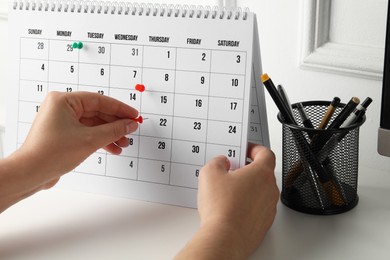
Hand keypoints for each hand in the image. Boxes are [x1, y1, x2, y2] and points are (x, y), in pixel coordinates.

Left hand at [0, 91, 138, 211]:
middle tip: (130, 130)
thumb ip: (114, 130)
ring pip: (93, 124)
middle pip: (97, 112)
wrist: (31, 173)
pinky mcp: (63, 134)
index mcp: (63, 101)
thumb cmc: (50, 153)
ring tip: (123, 143)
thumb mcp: (90, 140)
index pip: (99, 100)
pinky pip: (87, 132)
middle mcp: (61, 108)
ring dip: (109, 134)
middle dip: (115, 124)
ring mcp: (62, 121)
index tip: (133, 115)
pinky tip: (112, 148)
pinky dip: (99, 140)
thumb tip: (130, 124)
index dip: (119, 109)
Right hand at [175, 143, 278, 258]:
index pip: (266, 154)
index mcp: (261, 173)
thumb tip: (221, 162)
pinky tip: (230, 208)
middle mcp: (270, 190)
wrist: (225, 238)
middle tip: (232, 171)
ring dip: (248, 189)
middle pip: (263, 173)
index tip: (246, 150)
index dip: (255, 149)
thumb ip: (217, 162)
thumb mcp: (210, 173)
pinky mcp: (264, 223)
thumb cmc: (222, 209)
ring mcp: (269, 208)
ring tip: (228, 192)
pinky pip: (257, 209)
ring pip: (261, 192)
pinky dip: (247, 206)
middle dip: (248, 170)